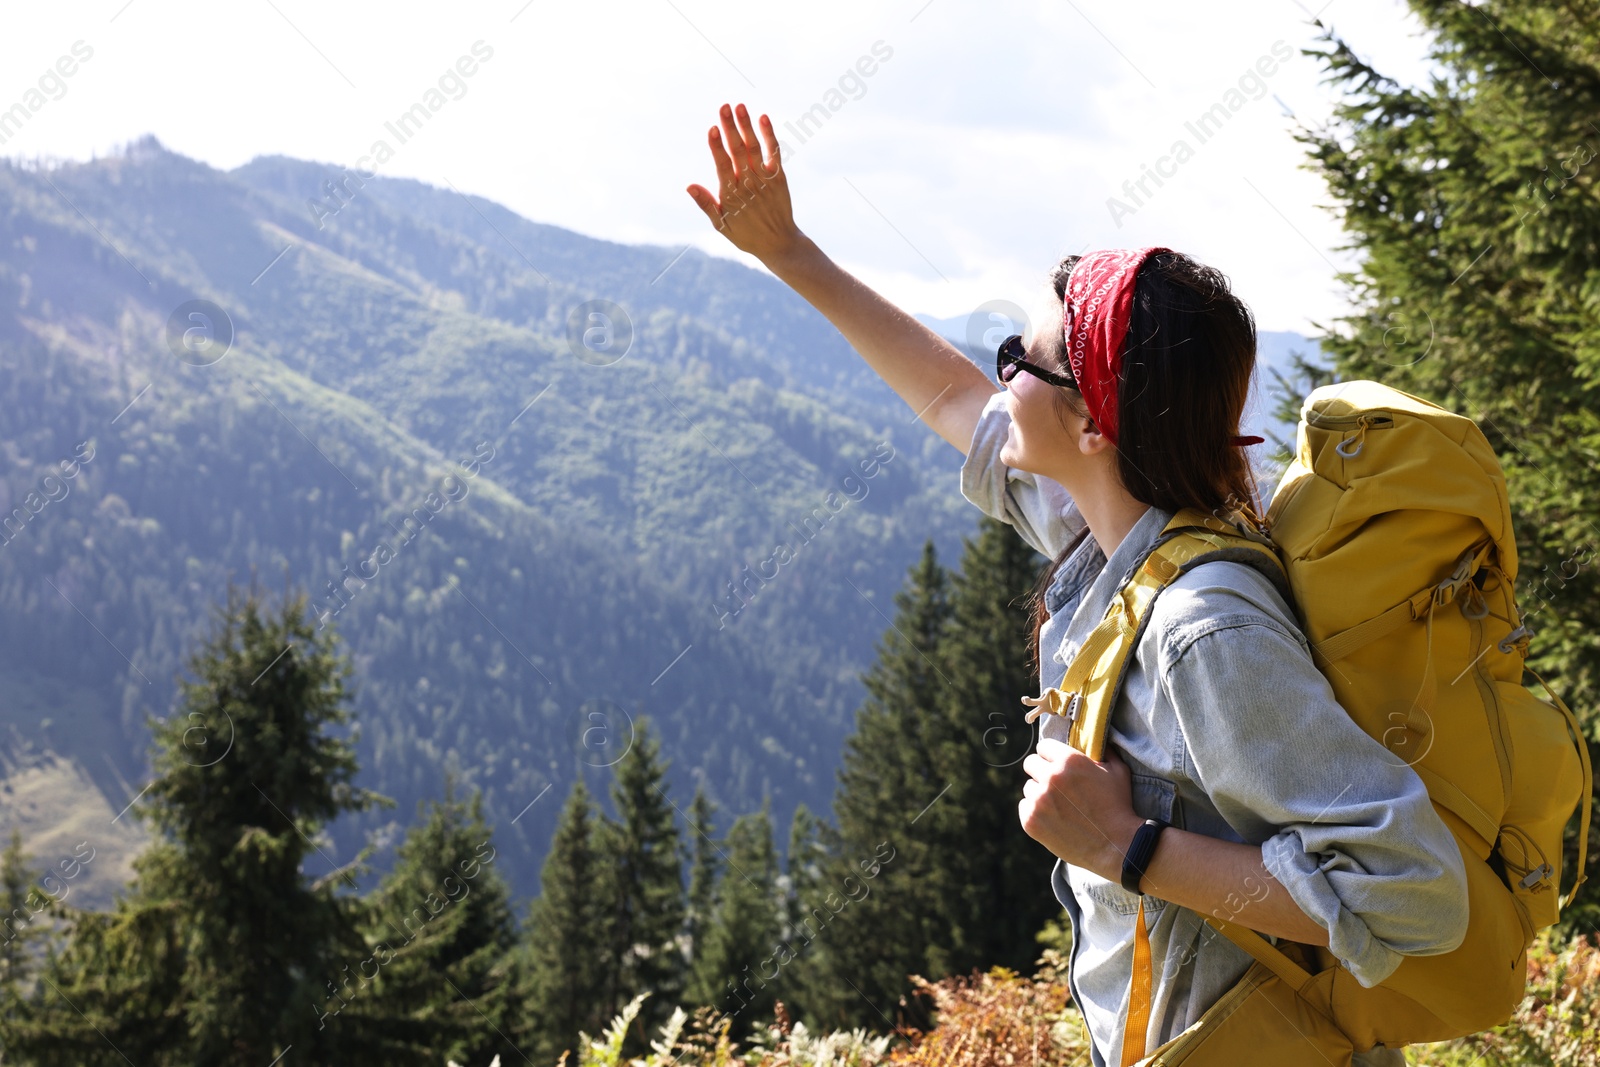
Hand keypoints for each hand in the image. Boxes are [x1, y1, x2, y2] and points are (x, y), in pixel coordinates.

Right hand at [686, 102, 802, 262]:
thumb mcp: (722, 225)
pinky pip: (773, 153)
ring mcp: (765, 180)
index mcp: (731, 195)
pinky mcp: (778, 177)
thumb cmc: (746, 235)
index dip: (717, 147)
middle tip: (723, 107)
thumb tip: (689, 186)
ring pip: (754, 148)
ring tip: (739, 106)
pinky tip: (763, 118)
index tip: (713, 128)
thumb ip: (706, 204)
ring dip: (747, 126)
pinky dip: (769, 135)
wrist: (779, 244)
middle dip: (730, 128)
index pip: (723, 166)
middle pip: (738, 151)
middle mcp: (749, 184)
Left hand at [1019, 737, 1142, 879]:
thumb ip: (1104, 750)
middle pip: (1030, 763)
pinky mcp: (1031, 821)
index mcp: (1068, 761)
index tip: (1057, 763)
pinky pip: (1024, 807)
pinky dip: (1035, 812)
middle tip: (1056, 784)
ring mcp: (1038, 800)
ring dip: (1040, 793)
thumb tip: (1097, 738)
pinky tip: (1053, 818)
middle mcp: (1050, 777)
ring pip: (1028, 787)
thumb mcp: (1117, 771)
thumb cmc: (1118, 806)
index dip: (1051, 755)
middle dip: (1042, 771)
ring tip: (1059, 805)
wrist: (1116, 845)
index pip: (1043, 746)